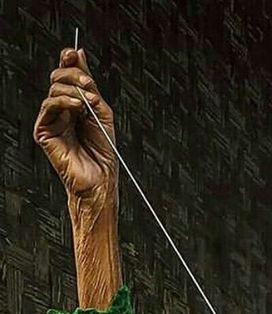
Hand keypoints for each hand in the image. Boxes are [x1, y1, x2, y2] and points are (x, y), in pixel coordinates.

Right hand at [33, 47, 117, 203]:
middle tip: (89, 84)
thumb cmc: (103, 152)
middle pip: (58, 77)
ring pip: (54, 88)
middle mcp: (61, 110)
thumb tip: (79, 55)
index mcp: (75, 104)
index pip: (67, 75)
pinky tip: (78, 106)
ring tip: (89, 102)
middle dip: (74, 75)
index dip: (69, 62)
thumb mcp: (102, 111)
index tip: (75, 53)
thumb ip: (90, 85)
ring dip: (74, 90)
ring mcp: (51, 119)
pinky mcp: (43, 130)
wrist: (100, 178)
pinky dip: (64, 100)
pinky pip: (49, 105)